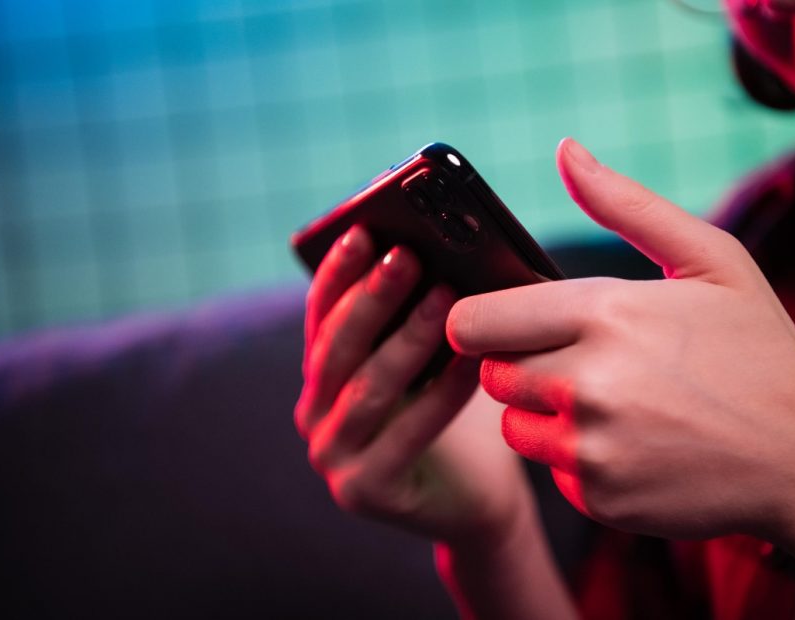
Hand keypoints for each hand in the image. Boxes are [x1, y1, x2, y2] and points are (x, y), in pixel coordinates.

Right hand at [295, 227, 532, 545]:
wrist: (479, 499)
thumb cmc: (458, 418)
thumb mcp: (433, 361)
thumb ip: (421, 317)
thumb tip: (444, 249)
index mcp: (324, 376)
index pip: (322, 315)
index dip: (340, 272)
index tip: (364, 229)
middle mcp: (315, 414)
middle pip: (337, 347)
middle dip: (372, 297)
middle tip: (405, 254)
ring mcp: (333, 457)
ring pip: (368, 388)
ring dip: (407, 338)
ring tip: (446, 297)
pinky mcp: (362, 492)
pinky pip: (406, 434)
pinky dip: (441, 394)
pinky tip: (473, 361)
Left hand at [446, 138, 794, 545]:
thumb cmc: (758, 351)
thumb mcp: (711, 259)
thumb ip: (626, 203)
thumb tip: (566, 151)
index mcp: (605, 313)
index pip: (474, 321)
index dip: (478, 321)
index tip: (499, 323)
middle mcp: (586, 384)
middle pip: (491, 374)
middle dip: (520, 364)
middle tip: (577, 361)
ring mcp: (590, 448)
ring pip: (513, 426)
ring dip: (542, 414)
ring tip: (609, 403)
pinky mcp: (598, 498)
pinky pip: (552, 472)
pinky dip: (578, 461)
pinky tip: (630, 446)